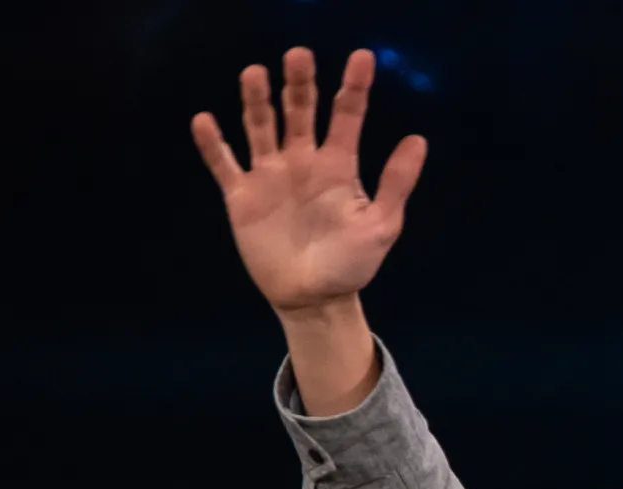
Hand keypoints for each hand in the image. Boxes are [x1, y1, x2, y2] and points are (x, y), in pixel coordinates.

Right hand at [191, 49, 426, 315]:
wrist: (314, 299)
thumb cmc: (352, 264)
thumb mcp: (382, 225)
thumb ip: (395, 183)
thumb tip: (418, 139)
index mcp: (338, 164)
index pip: (346, 115)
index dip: (355, 86)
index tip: (363, 58)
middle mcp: (302, 160)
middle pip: (300, 110)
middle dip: (300, 83)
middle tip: (299, 55)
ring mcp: (270, 175)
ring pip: (261, 126)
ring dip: (257, 100)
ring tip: (255, 73)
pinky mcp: (242, 196)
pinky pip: (224, 163)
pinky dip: (213, 144)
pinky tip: (204, 121)